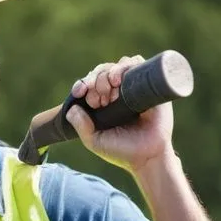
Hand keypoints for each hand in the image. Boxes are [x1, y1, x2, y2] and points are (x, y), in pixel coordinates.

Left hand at [64, 55, 174, 172]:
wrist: (148, 157)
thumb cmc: (122, 151)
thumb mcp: (96, 142)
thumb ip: (81, 127)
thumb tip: (71, 109)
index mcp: (104, 103)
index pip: (91, 83)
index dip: (83, 83)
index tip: (79, 92)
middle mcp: (119, 93)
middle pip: (103, 71)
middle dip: (96, 80)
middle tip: (100, 99)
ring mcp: (134, 88)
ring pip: (119, 65)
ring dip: (109, 72)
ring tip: (111, 89)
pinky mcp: (149, 85)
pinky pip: (138, 63)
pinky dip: (126, 66)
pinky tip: (119, 81)